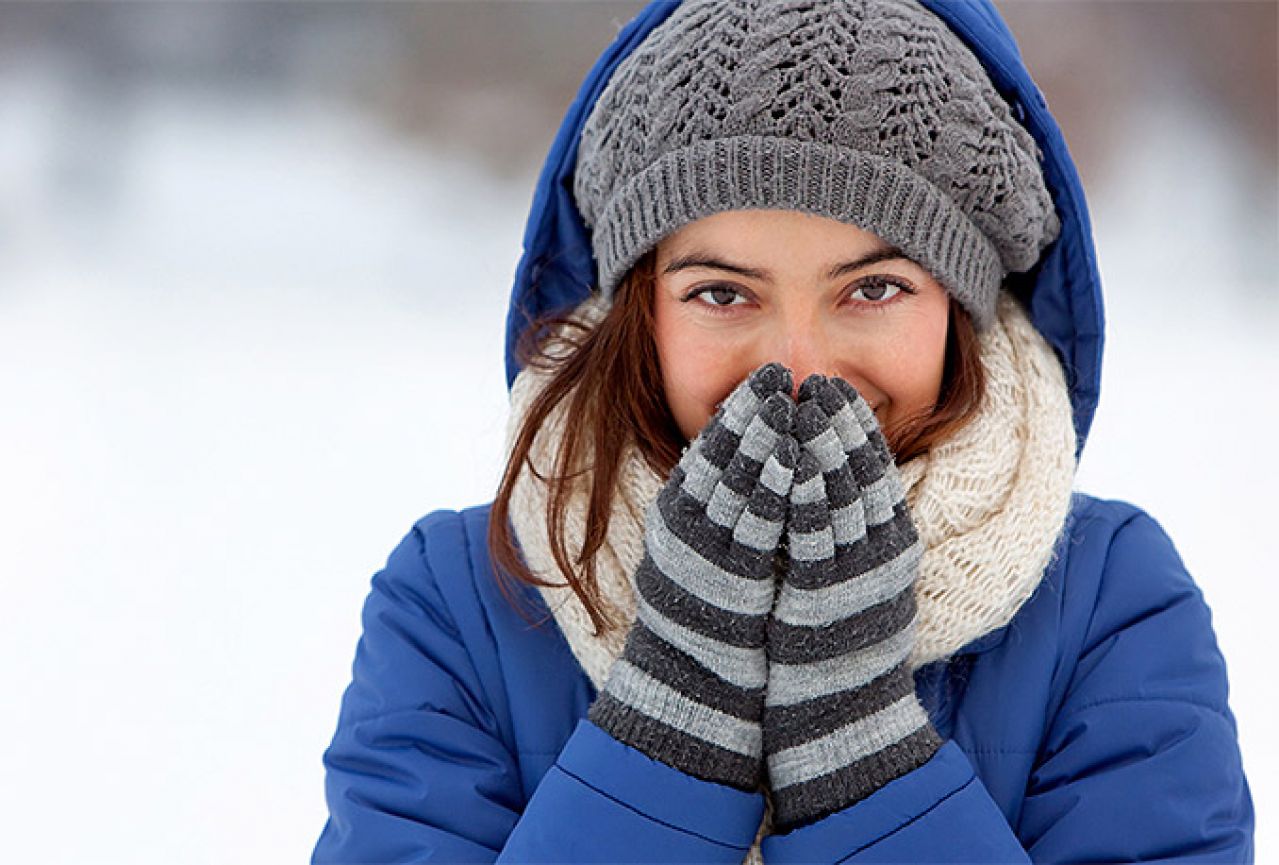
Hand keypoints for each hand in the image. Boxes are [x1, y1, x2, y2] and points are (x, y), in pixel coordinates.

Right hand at [589, 362, 797, 789]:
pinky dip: (776, 486)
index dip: (738, 410)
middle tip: (778, 373)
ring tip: (790, 401)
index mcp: (676, 514)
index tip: (765, 377)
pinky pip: (757, 523)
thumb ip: (717, 507)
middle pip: (721, 456)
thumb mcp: (700, 550)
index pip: (708, 449)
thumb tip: (751, 462)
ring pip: (736, 481)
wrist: (693, 684)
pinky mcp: (730, 578)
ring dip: (766, 438)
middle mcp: (684, 527)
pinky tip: (797, 459)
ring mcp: (705, 551)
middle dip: (752, 411)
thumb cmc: (706, 615)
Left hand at [764, 375, 940, 829]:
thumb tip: (836, 486)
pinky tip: (791, 460)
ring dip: (821, 445)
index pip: (878, 471)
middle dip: (839, 423)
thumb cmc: (844, 647)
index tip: (837, 390)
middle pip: (862, 473)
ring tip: (802, 402)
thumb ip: (856, 534)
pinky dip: (805, 492)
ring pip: (842, 494)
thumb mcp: (863, 581)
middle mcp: (882, 555)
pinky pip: (815, 534)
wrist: (843, 716)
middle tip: (819, 381)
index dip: (857, 427)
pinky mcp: (826, 596)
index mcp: (894, 546)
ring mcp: (856, 575)